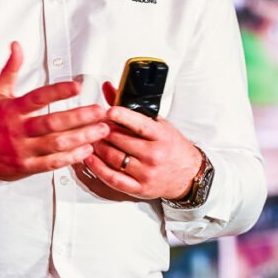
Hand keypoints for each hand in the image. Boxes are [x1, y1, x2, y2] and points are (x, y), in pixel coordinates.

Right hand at [0, 41, 109, 186]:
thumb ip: (10, 70)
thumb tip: (16, 46)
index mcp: (12, 110)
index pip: (37, 98)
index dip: (58, 91)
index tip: (77, 85)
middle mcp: (18, 130)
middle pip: (52, 123)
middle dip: (79, 117)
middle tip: (99, 111)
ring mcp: (22, 150)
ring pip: (56, 144)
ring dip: (81, 137)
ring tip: (101, 130)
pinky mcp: (26, 167)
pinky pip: (52, 163)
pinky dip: (71, 157)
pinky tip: (86, 149)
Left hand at [82, 82, 200, 200]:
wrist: (187, 174)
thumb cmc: (172, 147)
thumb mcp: (158, 124)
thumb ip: (132, 109)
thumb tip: (110, 89)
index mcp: (161, 136)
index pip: (140, 125)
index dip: (122, 116)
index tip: (109, 111)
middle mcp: (154, 155)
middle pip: (121, 141)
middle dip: (104, 131)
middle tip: (94, 124)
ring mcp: (146, 173)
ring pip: (113, 158)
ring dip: (98, 147)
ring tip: (91, 139)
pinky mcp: (138, 188)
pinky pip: (113, 178)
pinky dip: (98, 168)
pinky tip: (90, 158)